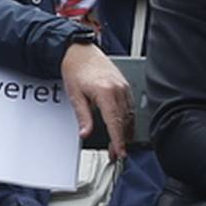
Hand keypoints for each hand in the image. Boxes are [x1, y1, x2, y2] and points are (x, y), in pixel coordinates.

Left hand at [57, 42, 130, 158]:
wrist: (80, 51)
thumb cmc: (76, 69)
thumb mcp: (75, 95)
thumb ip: (83, 117)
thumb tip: (85, 134)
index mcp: (106, 92)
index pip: (115, 122)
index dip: (118, 140)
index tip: (120, 152)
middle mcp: (118, 90)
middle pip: (124, 121)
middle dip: (122, 140)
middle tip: (116, 153)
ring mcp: (123, 87)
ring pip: (130, 115)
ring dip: (126, 131)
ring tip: (118, 144)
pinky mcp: (124, 85)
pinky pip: (130, 106)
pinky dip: (127, 119)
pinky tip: (122, 127)